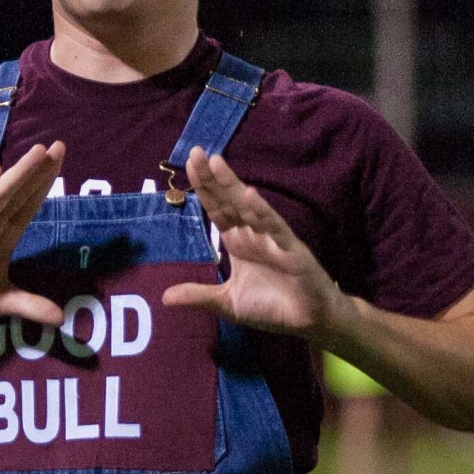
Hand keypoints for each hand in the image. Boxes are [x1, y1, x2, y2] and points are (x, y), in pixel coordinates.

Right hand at [0, 141, 66, 325]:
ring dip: (20, 174)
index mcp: (4, 236)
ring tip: (39, 151)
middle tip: (61, 145)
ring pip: (2, 196)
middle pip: (21, 194)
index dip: (46, 183)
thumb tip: (60, 318)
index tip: (62, 160)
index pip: (30, 204)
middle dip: (41, 171)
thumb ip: (29, 305)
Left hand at [162, 148, 338, 338]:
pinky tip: (251, 197)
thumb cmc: (272, 308)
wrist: (309, 321)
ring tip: (217, 164)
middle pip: (229, 200)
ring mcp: (273, 239)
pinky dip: (264, 213)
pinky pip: (276, 229)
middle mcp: (253, 234)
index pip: (217, 209)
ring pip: (250, 208)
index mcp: (238, 242)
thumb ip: (200, 296)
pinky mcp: (291, 250)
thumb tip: (164, 297)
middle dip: (213, 178)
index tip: (189, 164)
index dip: (204, 188)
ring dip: (234, 186)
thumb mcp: (228, 303)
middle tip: (195, 152)